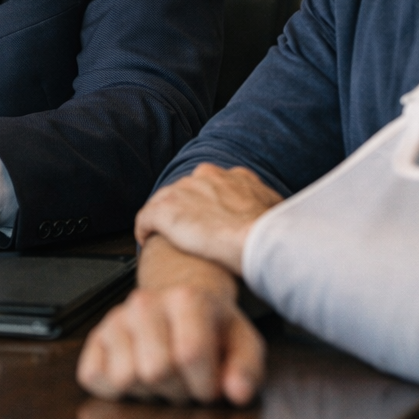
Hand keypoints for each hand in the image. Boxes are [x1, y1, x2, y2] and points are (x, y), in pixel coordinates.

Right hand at [78, 237, 263, 404]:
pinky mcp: (95, 338)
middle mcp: (145, 303)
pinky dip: (116, 389)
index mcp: (186, 298)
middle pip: (155, 371)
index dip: (204, 384)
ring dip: (148, 391)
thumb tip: (237, 392)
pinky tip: (139, 374)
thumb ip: (246, 368)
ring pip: (124, 379)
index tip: (211, 384)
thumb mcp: (242, 342)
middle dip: (177, 389)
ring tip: (164, 376)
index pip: (188, 354)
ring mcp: (116, 319)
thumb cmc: (212, 327)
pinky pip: (94, 378)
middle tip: (186, 379)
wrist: (180, 304)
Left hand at [134, 164, 281, 274]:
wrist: (256, 239)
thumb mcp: (274, 208)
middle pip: (184, 192)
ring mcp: (182, 191)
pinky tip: (146, 241)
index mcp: (231, 176)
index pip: (209, 184)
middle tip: (186, 233)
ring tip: (164, 240)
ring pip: (162, 203)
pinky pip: (145, 218)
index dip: (204, 202)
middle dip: (184, 211)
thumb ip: (265, 204)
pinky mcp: (164, 210)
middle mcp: (204, 176)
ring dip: (163, 221)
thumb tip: (273, 212)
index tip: (205, 217)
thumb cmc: (269, 231)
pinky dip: (144, 230)